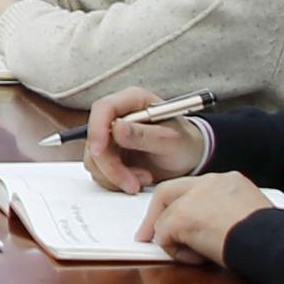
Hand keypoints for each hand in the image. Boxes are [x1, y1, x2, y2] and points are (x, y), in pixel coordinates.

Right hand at [77, 89, 206, 193]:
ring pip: (95, 158)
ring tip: (143, 179)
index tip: (100, 151)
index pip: (103, 108)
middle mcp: (119, 116)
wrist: (188, 160)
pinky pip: (99, 170)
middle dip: (110, 165)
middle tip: (132, 182)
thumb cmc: (185, 144)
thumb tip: (117, 128)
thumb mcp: (171, 141)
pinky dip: (115, 181)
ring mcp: (112, 136)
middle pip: (96, 138)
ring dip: (115, 176)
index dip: (97, 129)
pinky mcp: (110, 154)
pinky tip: (136, 180)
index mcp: (134, 100)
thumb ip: (144, 135)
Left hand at [138, 169, 268, 267]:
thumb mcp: (248, 217)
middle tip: (146, 236)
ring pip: (165, 220)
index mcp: (228, 181)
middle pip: (167, 193)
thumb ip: (224, 214)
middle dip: (154, 216)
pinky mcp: (182, 217)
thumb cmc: (270, 238)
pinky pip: (164, 237)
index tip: (172, 220)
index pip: (192, 188)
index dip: (178, 205)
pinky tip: (199, 259)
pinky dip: (176, 252)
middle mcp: (209, 182)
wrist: (272, 243)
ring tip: (199, 257)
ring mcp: (194, 197)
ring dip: (175, 242)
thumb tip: (208, 231)